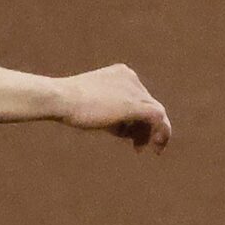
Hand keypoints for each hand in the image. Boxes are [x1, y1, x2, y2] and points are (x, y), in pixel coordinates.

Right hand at [55, 64, 172, 150]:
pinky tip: (157, 148)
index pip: (137, 98)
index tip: (130, 136)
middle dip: (145, 128)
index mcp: (121, 74)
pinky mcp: (135, 104)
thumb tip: (124, 129)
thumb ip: (111, 114)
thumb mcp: (93, 105)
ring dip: (155, 133)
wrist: (62, 98)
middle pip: (148, 105)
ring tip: (151, 150)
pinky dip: (162, 133)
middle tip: (139, 147)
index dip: (136, 119)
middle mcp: (131, 78)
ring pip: (156, 112)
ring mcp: (134, 90)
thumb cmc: (69, 105)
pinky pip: (158, 118)